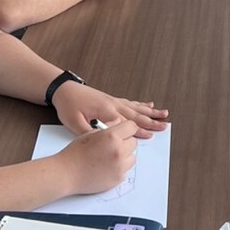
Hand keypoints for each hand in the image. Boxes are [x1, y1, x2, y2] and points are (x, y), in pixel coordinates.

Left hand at [51, 80, 168, 137]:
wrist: (64, 89)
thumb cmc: (68, 105)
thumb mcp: (73, 122)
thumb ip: (89, 132)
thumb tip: (103, 140)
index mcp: (106, 111)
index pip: (127, 123)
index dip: (139, 130)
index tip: (151, 136)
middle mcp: (113, 104)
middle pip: (136, 114)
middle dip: (151, 121)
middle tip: (165, 126)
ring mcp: (114, 100)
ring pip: (136, 107)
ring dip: (150, 111)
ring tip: (164, 113)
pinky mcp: (111, 99)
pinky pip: (130, 102)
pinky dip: (141, 104)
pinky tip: (149, 104)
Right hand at [59, 119, 139, 194]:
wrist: (66, 174)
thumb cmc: (75, 153)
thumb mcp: (90, 134)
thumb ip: (108, 127)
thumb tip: (118, 122)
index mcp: (111, 136)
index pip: (132, 127)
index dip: (126, 128)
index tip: (123, 132)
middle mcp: (119, 150)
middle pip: (134, 142)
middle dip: (125, 142)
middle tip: (112, 145)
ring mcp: (120, 166)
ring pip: (132, 157)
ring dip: (124, 156)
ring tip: (108, 157)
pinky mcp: (118, 178)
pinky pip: (126, 170)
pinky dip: (119, 168)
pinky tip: (106, 167)